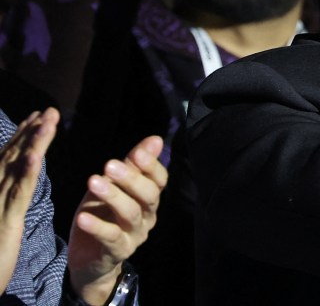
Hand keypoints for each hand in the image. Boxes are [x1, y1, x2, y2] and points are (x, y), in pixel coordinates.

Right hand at [0, 108, 58, 295]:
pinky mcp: (4, 223)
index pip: (7, 159)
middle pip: (11, 158)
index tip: (38, 116)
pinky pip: (18, 195)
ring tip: (46, 121)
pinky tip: (36, 157)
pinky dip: (27, 174)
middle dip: (30, 132)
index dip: (22, 137)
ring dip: (32, 144)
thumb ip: (9, 198)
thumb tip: (19, 175)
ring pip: (15, 170)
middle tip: (48, 110)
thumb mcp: (2, 221)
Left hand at [67, 135, 166, 304]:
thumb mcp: (113, 185)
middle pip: (149, 195)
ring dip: (113, 196)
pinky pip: (111, 237)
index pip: (159, 180)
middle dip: (131, 178)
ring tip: (94, 181)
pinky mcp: (119, 251)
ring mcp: (135, 235)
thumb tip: (156, 139)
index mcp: (148, 198)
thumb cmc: (103, 214)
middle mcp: (148, 216)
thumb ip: (133, 164)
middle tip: (110, 165)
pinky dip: (97, 226)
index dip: (151, 166)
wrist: (89, 257)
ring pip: (131, 213)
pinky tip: (83, 216)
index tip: (138, 152)